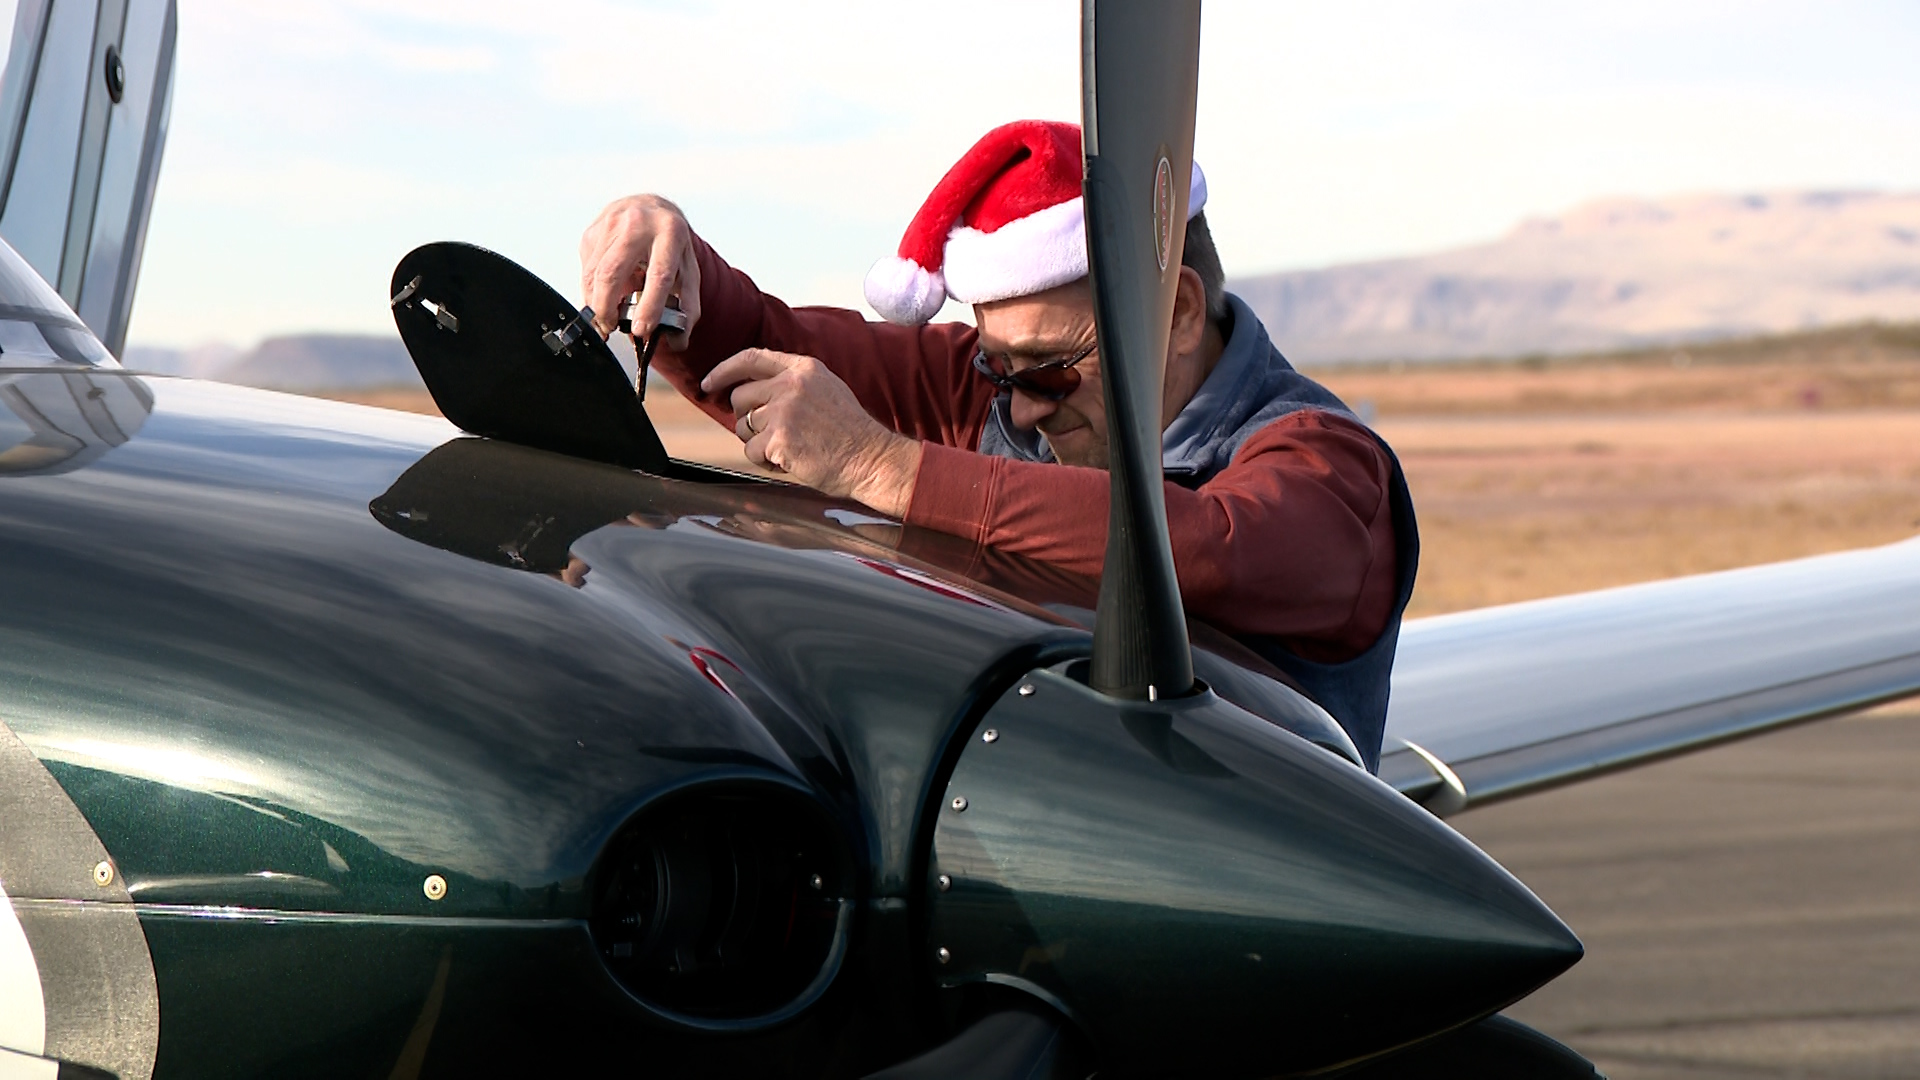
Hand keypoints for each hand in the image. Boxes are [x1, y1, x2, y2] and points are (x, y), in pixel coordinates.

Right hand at [578, 194, 703, 339]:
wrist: (651, 208)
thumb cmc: (670, 243)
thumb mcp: (688, 270)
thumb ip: (687, 307)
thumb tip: (677, 341)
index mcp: (670, 234)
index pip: (658, 274)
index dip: (649, 305)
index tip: (642, 329)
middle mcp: (638, 224)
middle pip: (612, 272)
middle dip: (607, 308)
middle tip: (611, 328)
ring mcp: (610, 225)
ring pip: (593, 273)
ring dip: (595, 303)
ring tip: (606, 319)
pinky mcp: (591, 232)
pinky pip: (586, 269)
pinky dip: (591, 290)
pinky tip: (602, 297)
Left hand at [703, 349, 922, 517]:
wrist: (872, 459)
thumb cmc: (851, 431)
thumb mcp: (826, 389)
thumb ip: (793, 382)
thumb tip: (752, 391)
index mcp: (803, 368)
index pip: (751, 358)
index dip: (725, 370)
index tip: (709, 383)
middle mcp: (791, 385)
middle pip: (740, 397)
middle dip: (746, 418)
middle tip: (768, 434)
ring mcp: (784, 411)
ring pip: (743, 426)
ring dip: (757, 442)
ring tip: (787, 448)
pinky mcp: (780, 439)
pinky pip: (752, 451)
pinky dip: (765, 461)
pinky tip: (789, 461)